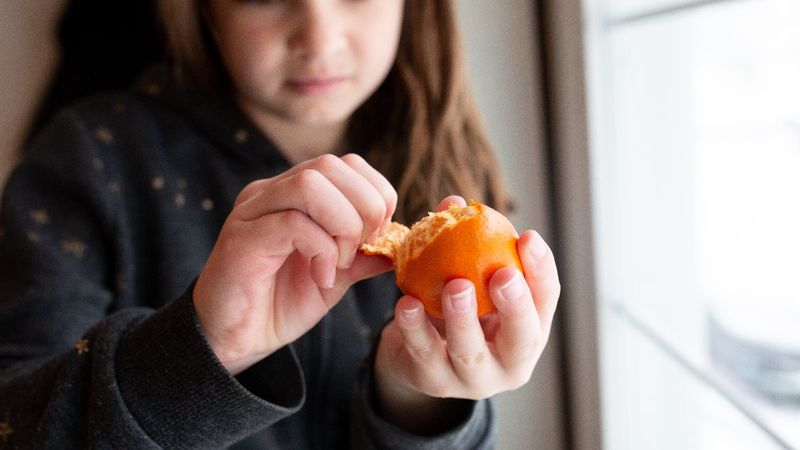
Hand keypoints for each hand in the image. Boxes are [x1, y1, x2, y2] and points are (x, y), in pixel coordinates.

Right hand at [193, 154, 395, 374]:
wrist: (233, 340)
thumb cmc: (279, 305)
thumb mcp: (334, 277)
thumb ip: (363, 256)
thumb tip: (400, 242)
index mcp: (294, 194)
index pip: (346, 164)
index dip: (375, 193)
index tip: (378, 235)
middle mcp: (271, 193)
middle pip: (330, 165)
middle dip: (363, 207)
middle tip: (362, 249)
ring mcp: (253, 211)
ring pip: (310, 185)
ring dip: (343, 224)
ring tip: (341, 262)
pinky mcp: (241, 238)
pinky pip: (292, 222)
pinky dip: (321, 250)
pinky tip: (322, 278)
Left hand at [373, 196, 559, 433]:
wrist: (417, 356)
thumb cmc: (455, 309)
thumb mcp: (469, 279)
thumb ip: (466, 245)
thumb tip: (454, 203)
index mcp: (530, 330)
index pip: (545, 301)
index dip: (541, 269)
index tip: (527, 236)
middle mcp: (510, 362)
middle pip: (522, 338)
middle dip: (515, 306)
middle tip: (502, 273)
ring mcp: (473, 380)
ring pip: (471, 353)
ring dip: (463, 318)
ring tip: (454, 285)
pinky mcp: (434, 384)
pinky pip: (424, 354)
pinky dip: (415, 327)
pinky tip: (407, 303)